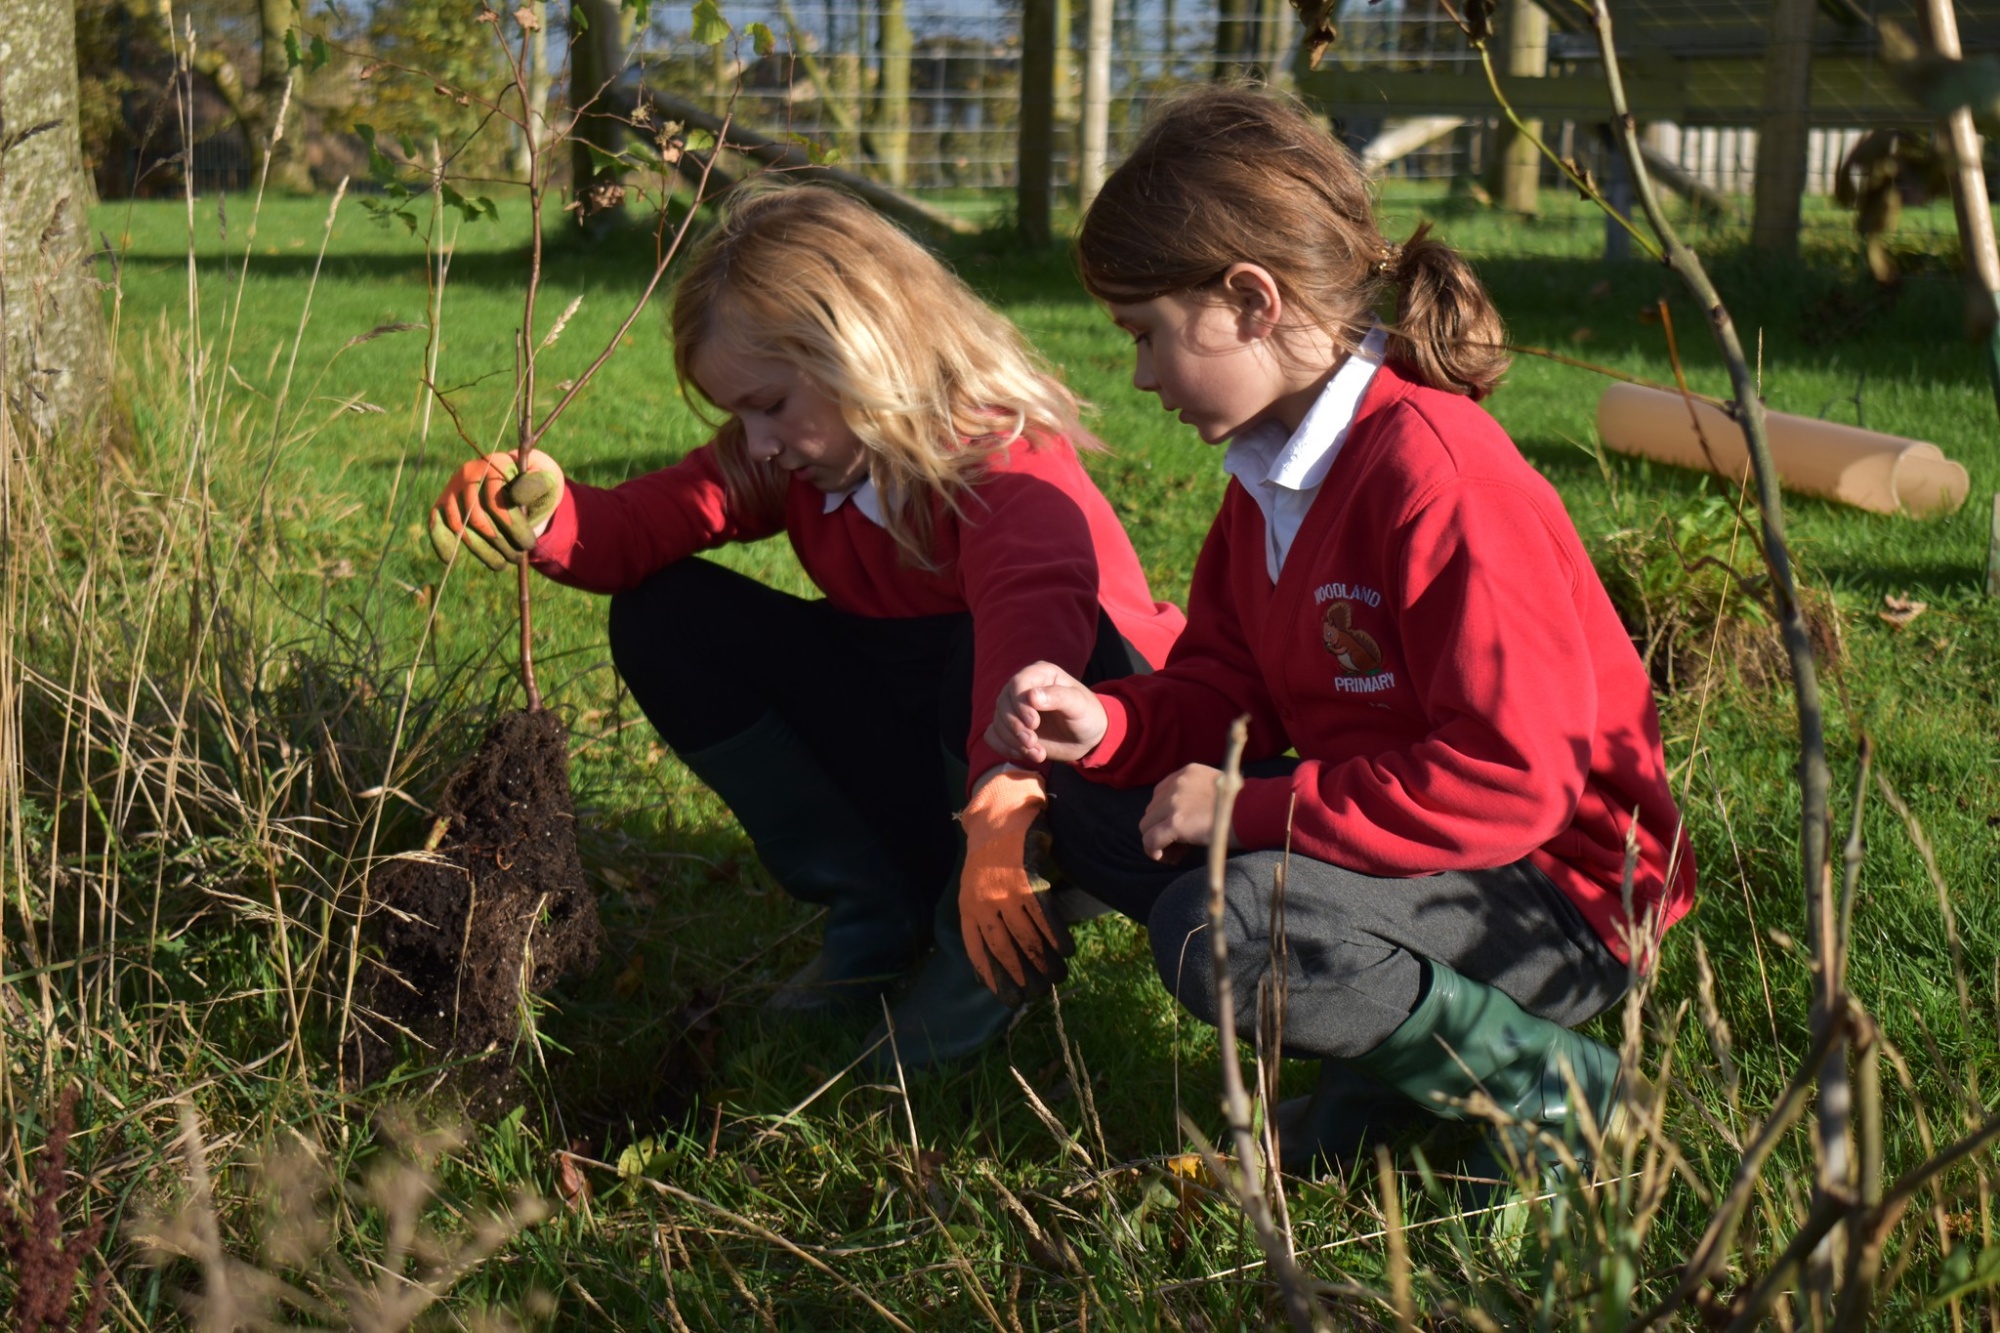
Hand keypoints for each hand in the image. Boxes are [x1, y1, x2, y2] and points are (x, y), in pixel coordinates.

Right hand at [428, 449, 565, 569]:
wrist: (519, 476)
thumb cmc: (535, 483)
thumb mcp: (545, 480)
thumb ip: (537, 485)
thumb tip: (516, 496)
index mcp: (495, 463)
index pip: (497, 502)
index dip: (513, 528)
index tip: (529, 545)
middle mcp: (470, 472)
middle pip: (477, 518)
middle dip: (499, 544)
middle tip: (518, 559)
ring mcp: (455, 487)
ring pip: (460, 526)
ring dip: (481, 550)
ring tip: (502, 564)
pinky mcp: (444, 499)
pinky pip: (437, 521)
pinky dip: (441, 540)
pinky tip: (450, 559)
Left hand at [958, 770, 1072, 994]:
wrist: (1001, 811)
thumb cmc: (992, 851)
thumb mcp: (976, 884)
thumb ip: (984, 913)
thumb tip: (998, 950)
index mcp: (967, 905)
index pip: (976, 950)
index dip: (992, 975)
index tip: (1007, 997)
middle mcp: (982, 902)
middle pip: (1002, 949)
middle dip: (1021, 975)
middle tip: (1037, 995)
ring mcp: (1003, 892)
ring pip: (1025, 936)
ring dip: (1043, 961)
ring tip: (1057, 977)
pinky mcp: (1025, 880)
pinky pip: (1042, 916)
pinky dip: (1055, 936)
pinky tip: (1066, 951)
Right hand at [987, 661, 1108, 764]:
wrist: (1086, 738)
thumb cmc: (1086, 715)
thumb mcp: (1079, 705)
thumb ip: (1058, 697)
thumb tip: (1031, 696)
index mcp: (1040, 674)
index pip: (1017, 684)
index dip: (1020, 705)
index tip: (1033, 724)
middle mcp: (1022, 688)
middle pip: (1003, 704)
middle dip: (1015, 727)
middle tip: (1033, 743)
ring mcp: (1014, 708)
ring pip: (997, 722)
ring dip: (1013, 742)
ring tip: (1038, 754)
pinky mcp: (1009, 727)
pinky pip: (992, 735)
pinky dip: (1004, 747)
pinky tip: (1025, 754)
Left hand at [1138, 764, 1239, 861]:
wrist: (1255, 811)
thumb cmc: (1243, 805)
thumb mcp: (1216, 788)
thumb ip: (1195, 795)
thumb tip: (1182, 820)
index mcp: (1187, 773)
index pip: (1160, 794)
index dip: (1166, 815)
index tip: (1180, 829)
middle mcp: (1176, 783)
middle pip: (1152, 811)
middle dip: (1162, 828)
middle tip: (1181, 844)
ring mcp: (1174, 802)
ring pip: (1146, 826)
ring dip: (1158, 841)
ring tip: (1177, 852)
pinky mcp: (1176, 822)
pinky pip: (1151, 840)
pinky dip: (1153, 851)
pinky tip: (1165, 858)